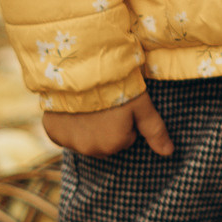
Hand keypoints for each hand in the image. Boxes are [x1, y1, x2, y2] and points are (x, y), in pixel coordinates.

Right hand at [43, 90, 174, 157]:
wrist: (80, 68)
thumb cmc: (117, 85)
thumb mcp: (141, 105)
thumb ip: (155, 131)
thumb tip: (169, 153)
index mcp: (113, 145)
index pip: (125, 138)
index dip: (124, 120)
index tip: (120, 104)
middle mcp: (89, 150)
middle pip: (104, 142)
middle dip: (106, 127)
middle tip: (105, 104)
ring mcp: (68, 142)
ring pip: (85, 138)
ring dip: (88, 126)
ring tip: (89, 104)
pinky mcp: (52, 132)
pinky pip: (64, 133)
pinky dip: (68, 123)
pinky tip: (72, 108)